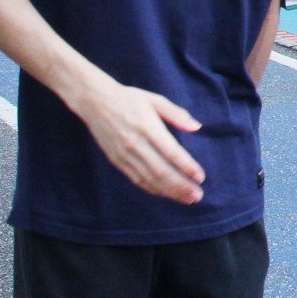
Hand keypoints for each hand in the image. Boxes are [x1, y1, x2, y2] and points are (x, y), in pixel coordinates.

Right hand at [75, 75, 205, 203]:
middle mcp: (135, 143)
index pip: (171, 152)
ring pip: (149, 179)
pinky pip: (136, 179)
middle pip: (161, 170)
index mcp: (147, 127)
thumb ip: (176, 114)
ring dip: (169, 191)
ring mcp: (124, 155)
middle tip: (198, 195)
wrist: (95, 102)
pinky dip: (153, 189)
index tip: (201, 177)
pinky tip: (166, 194)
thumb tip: (197, 127)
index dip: (186, 166)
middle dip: (181, 185)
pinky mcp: (116, 161)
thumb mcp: (155, 100)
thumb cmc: (129, 99)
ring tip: (187, 199)